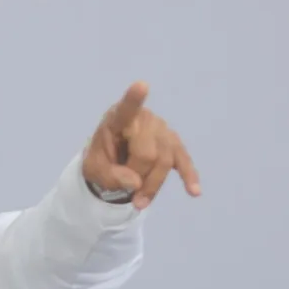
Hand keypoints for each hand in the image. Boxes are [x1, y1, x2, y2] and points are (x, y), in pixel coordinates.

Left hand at [82, 81, 200, 209]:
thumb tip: (135, 183)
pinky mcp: (173, 144)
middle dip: (138, 177)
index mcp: (117, 119)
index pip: (126, 109)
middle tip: (125, 190)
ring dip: (152, 186)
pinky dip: (189, 176)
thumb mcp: (93, 171)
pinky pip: (183, 161)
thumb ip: (109, 176)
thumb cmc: (101, 159)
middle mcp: (144, 119)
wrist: (111, 160)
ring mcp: (162, 130)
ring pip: (165, 161)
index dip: (134, 99)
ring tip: (139, 203)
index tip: (141, 86)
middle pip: (148, 153)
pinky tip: (194, 191)